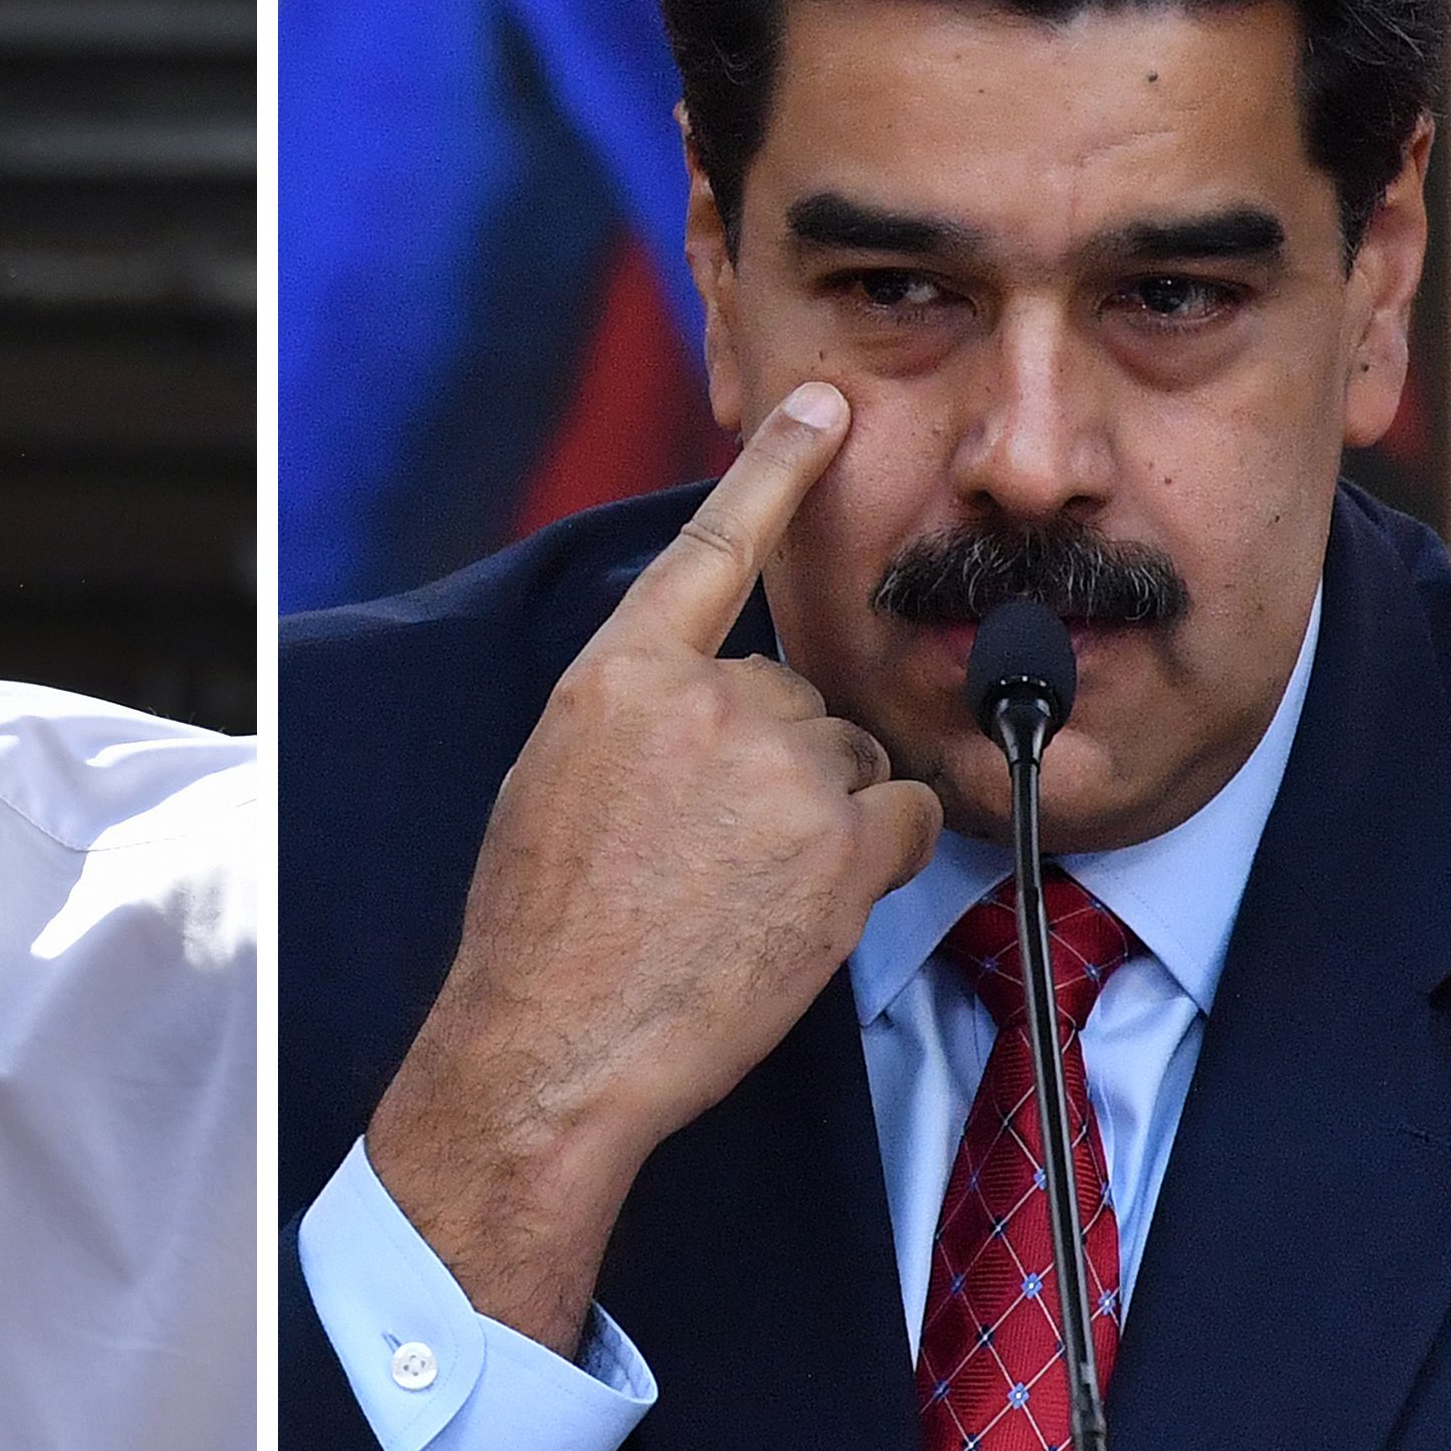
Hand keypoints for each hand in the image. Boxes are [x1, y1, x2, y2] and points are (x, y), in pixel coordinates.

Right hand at [365, 382, 940, 1356]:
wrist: (554, 1044)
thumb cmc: (543, 930)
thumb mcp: (554, 781)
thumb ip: (634, 714)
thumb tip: (694, 704)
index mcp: (617, 676)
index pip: (712, 545)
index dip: (775, 468)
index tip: (824, 406)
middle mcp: (706, 699)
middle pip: (795, 694)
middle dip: (776, 764)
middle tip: (710, 855)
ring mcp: (782, 765)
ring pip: (850, 759)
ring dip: (820, 817)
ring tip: (739, 895)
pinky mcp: (844, 840)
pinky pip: (907, 816)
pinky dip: (877, 857)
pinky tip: (804, 909)